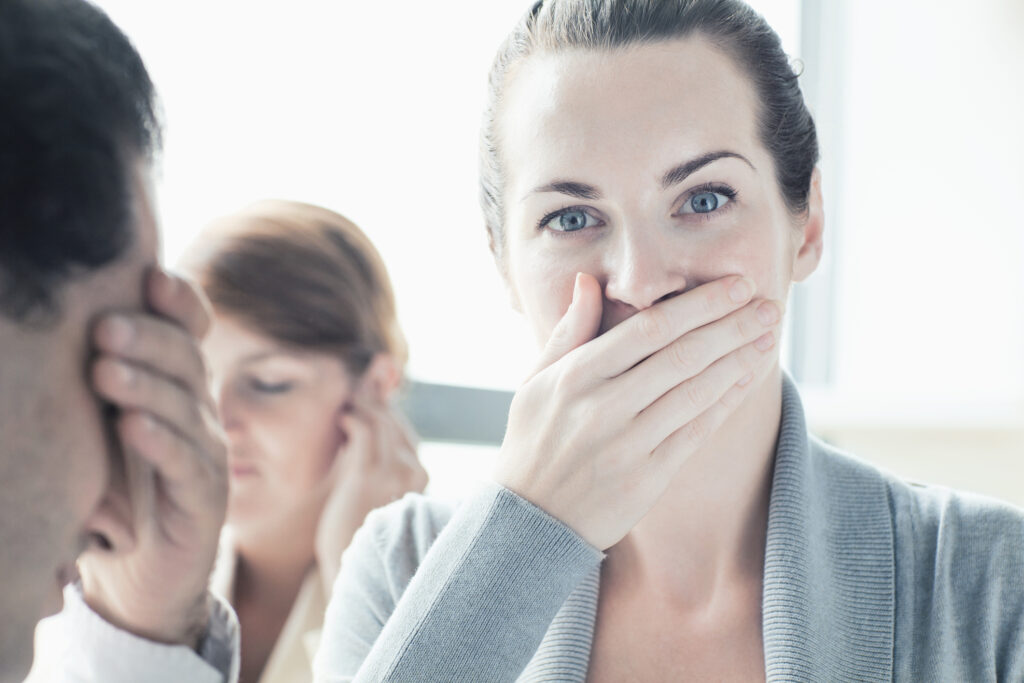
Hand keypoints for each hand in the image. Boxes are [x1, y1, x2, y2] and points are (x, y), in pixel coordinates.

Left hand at [79, 267, 227, 647]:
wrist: (137, 574)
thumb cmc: (113, 489)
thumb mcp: (101, 425)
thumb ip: (101, 377)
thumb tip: (55, 321)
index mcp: (176, 384)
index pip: (191, 331)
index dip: (180, 303)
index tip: (148, 277)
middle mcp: (198, 410)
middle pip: (188, 360)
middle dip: (148, 339)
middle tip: (104, 328)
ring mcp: (207, 453)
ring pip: (186, 407)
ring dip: (146, 386)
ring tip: (106, 371)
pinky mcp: (205, 498)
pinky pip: (187, 463)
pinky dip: (160, 443)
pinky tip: (131, 428)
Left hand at [315, 392, 427, 591]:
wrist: (353, 572)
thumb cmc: (360, 537)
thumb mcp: (378, 498)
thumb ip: (378, 468)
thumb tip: (365, 437)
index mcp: (420, 478)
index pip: (405, 433)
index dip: (387, 412)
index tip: (371, 397)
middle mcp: (413, 473)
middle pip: (395, 423)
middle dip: (376, 401)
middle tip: (359, 387)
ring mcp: (393, 474)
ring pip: (382, 423)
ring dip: (364, 405)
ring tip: (349, 401)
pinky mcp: (369, 477)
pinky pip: (365, 433)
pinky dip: (354, 418)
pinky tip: (344, 417)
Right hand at [493, 272, 780, 549]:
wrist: (530, 519)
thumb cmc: (533, 441)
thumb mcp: (536, 381)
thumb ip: (568, 331)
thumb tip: (587, 280)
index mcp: (575, 375)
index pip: (649, 328)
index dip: (699, 304)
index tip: (736, 284)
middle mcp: (602, 407)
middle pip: (682, 356)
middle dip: (732, 326)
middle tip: (769, 305)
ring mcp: (627, 445)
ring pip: (696, 392)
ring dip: (739, 360)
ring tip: (768, 337)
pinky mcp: (647, 479)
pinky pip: (696, 432)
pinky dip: (725, 402)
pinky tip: (748, 380)